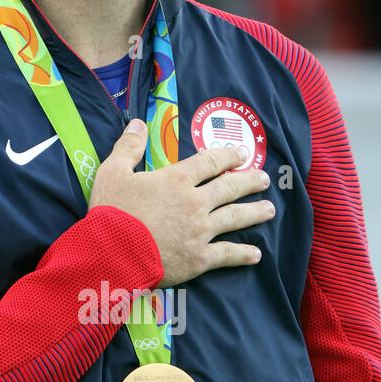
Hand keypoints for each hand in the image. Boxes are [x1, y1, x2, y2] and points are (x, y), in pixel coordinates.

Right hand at [89, 120, 273, 286]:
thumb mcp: (112, 171)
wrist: (112, 252)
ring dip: (255, 213)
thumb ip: (128, 147)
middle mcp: (195, 202)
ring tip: (269, 209)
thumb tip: (137, 123)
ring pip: (235, 218)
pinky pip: (228, 254)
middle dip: (249, 181)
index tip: (242, 153)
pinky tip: (256, 253)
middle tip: (264, 179)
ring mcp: (201, 231)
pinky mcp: (199, 258)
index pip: (209, 162)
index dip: (228, 156)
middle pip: (230, 188)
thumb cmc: (111, 210)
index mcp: (177, 179)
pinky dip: (243, 254)